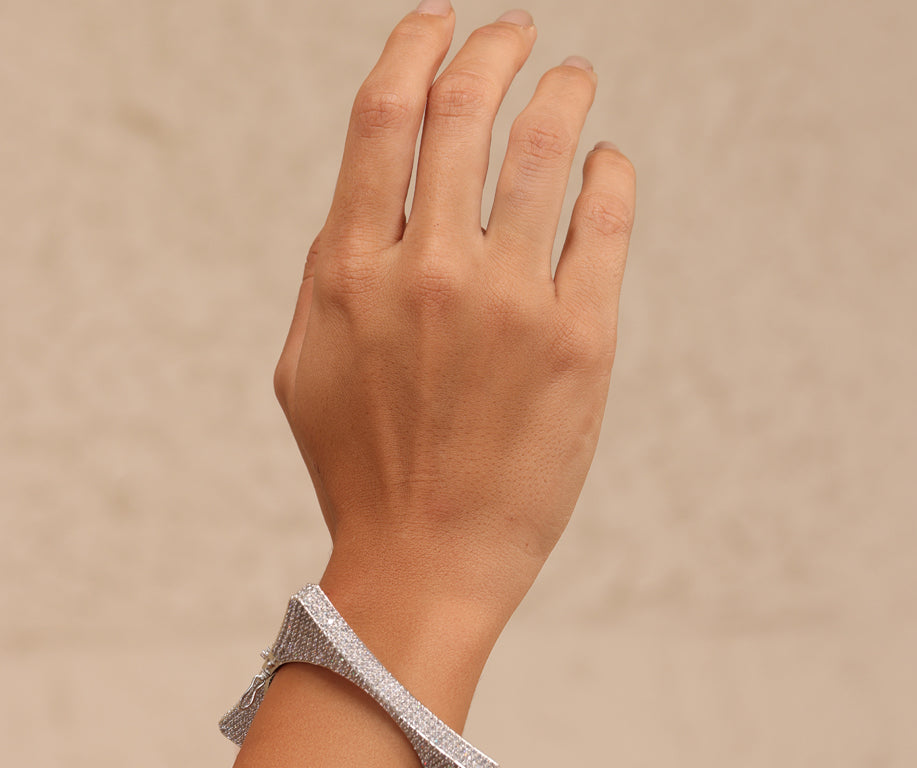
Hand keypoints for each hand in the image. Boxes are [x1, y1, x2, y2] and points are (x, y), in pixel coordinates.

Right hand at [273, 4, 634, 719]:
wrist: (427, 562)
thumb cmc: (363, 470)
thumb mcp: (305, 369)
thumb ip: (326, 275)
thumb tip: (362, 198)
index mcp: (349, 271)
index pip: (385, 115)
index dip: (416, 48)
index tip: (441, 23)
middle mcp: (427, 271)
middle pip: (464, 111)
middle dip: (494, 50)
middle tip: (518, 35)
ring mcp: (508, 304)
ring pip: (544, 148)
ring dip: (562, 92)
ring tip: (573, 77)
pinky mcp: (580, 342)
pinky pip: (602, 222)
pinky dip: (609, 173)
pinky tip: (607, 162)